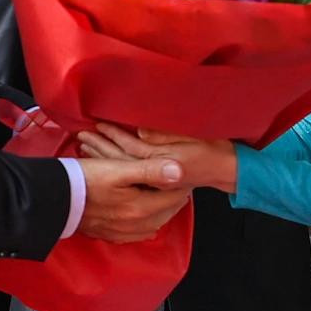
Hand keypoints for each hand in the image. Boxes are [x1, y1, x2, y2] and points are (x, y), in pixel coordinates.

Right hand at [76, 154, 189, 242]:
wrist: (53, 199)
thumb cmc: (85, 180)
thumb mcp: (118, 169)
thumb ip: (151, 170)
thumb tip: (180, 171)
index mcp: (141, 208)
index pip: (174, 196)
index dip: (182, 183)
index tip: (186, 173)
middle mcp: (135, 225)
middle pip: (167, 212)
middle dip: (175, 197)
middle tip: (179, 183)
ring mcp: (122, 233)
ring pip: (155, 224)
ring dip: (163, 210)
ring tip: (165, 195)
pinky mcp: (110, 235)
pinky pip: (138, 233)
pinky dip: (147, 223)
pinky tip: (144, 215)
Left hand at [80, 124, 236, 193]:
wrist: (226, 168)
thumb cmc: (211, 149)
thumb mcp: (190, 138)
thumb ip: (164, 137)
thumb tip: (140, 132)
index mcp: (162, 163)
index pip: (130, 149)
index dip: (114, 136)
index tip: (99, 125)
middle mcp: (155, 176)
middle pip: (121, 161)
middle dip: (101, 148)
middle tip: (83, 135)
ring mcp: (155, 182)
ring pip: (123, 169)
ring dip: (103, 156)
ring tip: (86, 144)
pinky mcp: (157, 185)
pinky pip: (129, 177)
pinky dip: (114, 167)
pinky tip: (103, 161)